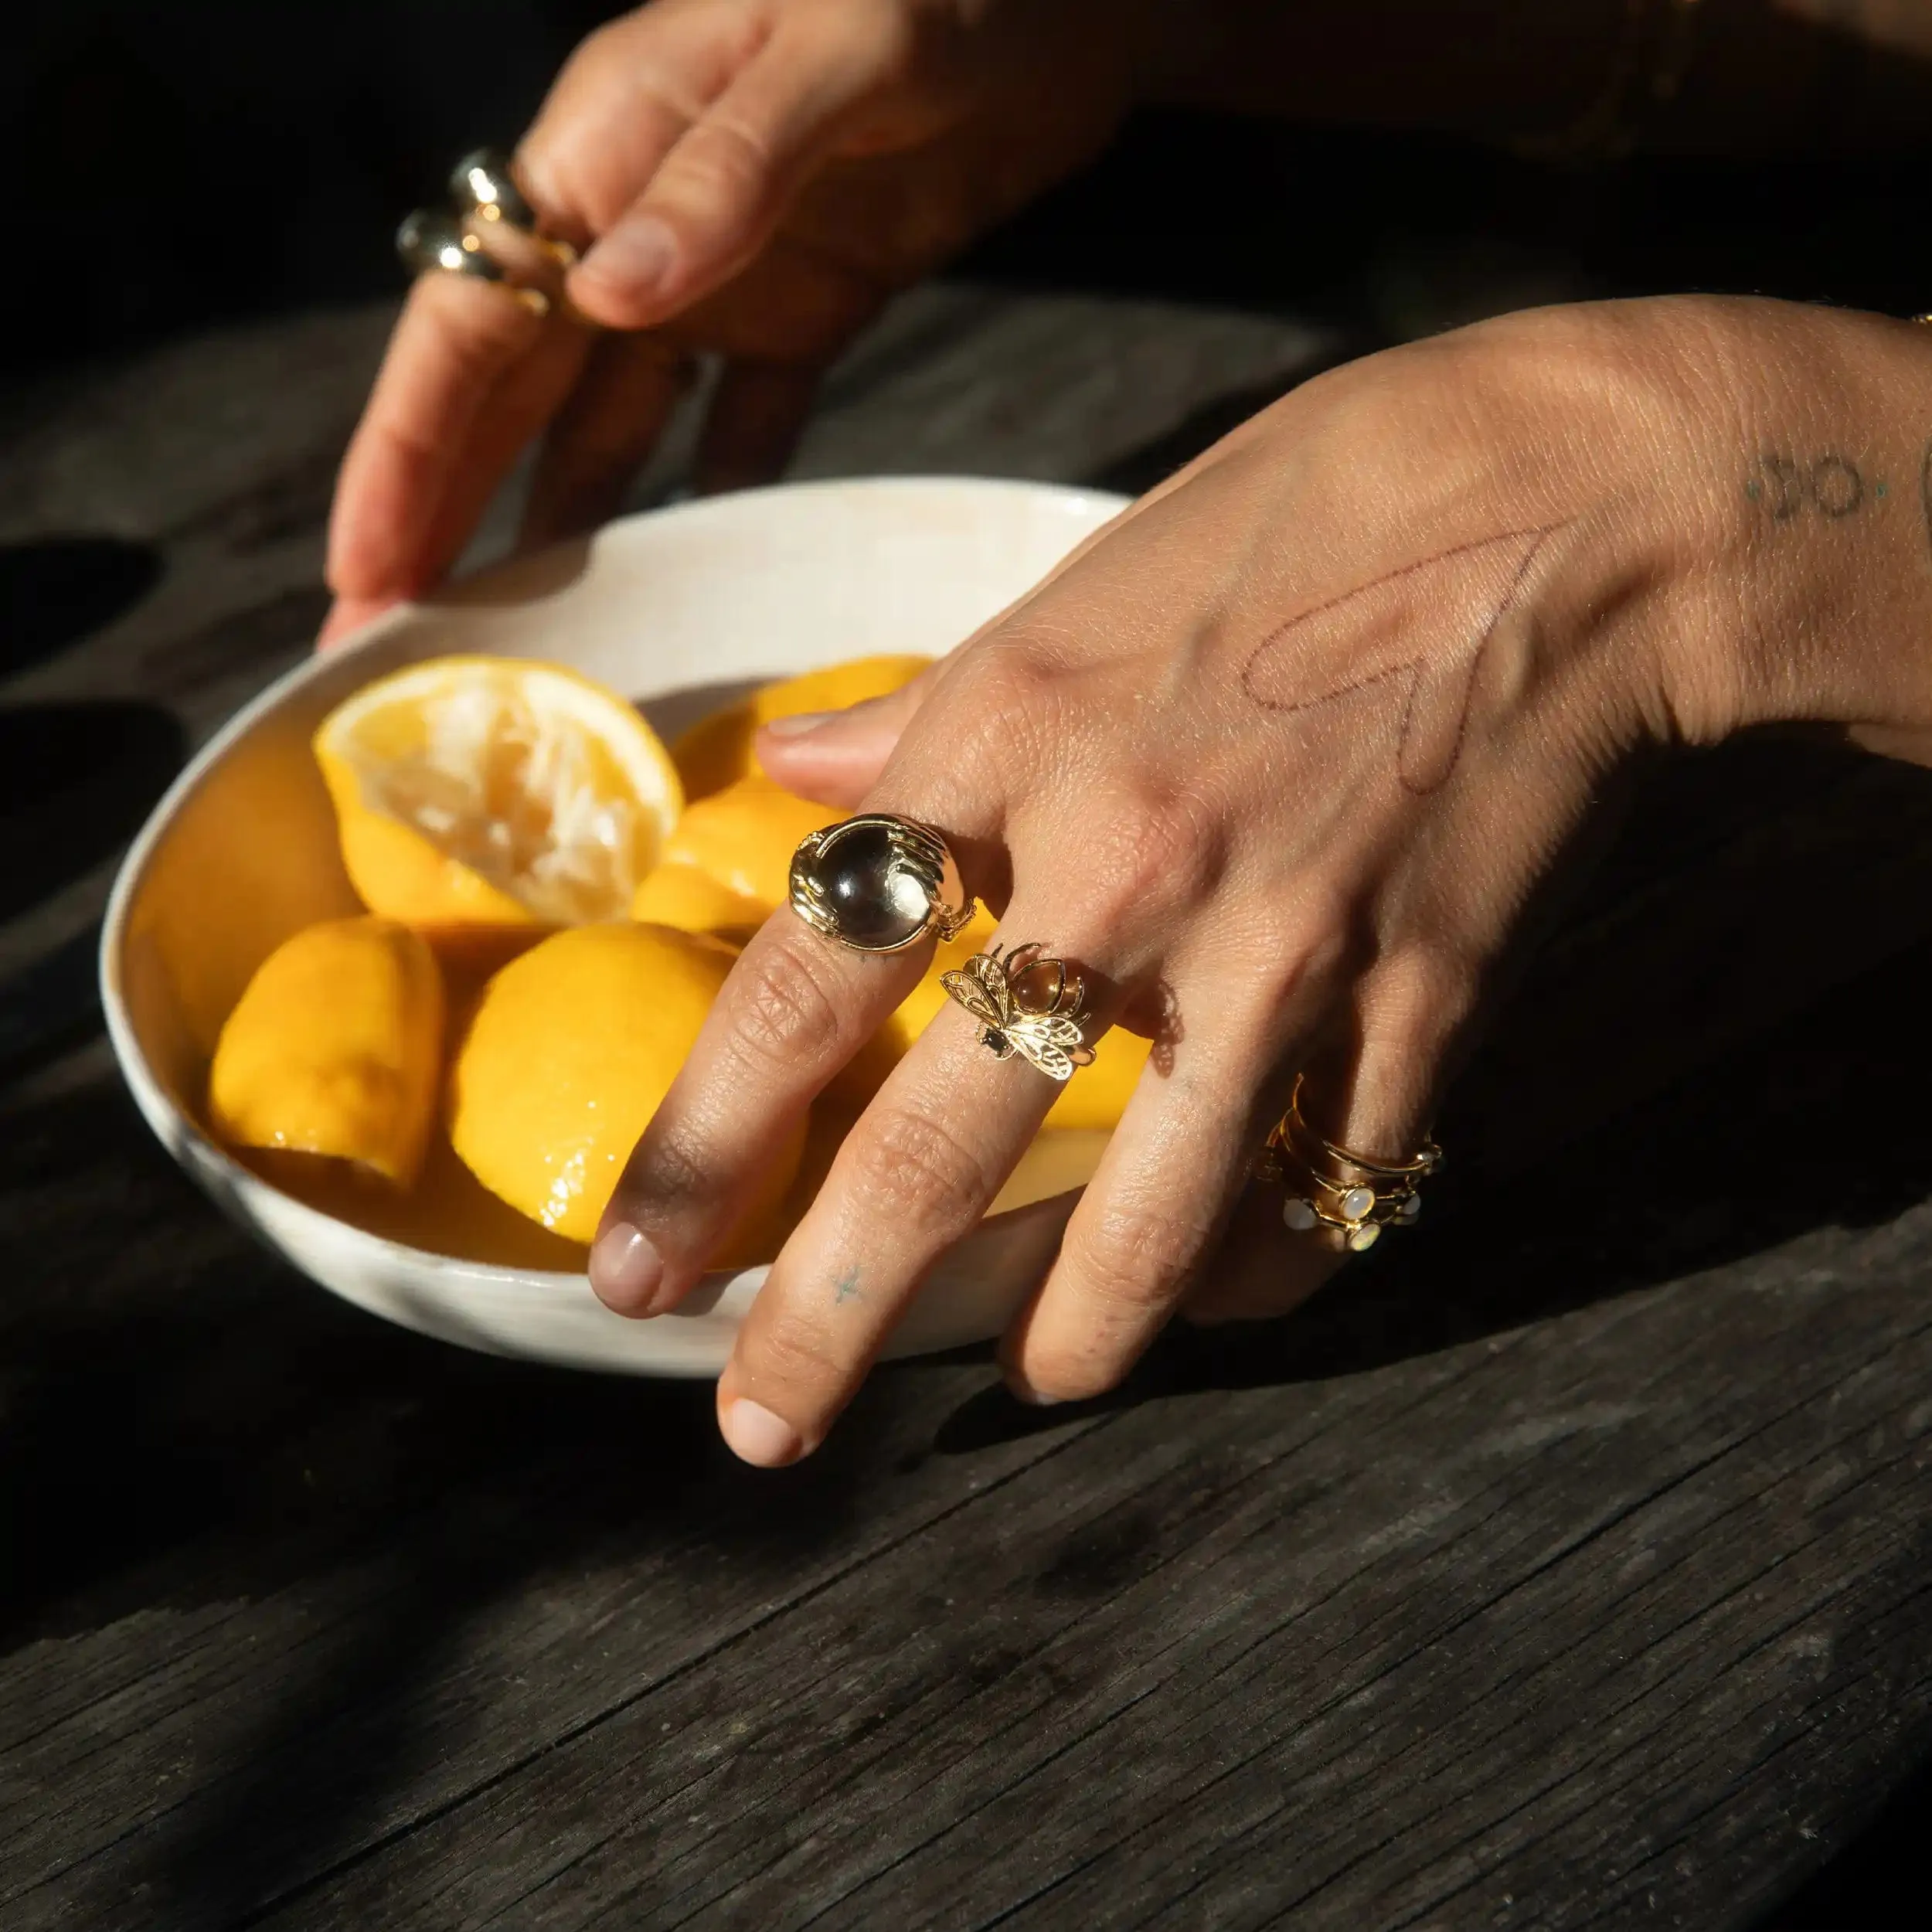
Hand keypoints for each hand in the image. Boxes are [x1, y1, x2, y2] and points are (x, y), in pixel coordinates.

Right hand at [321, 0, 1143, 643]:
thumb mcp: (837, 51)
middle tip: (396, 644)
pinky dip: (710, 500)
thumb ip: (723, 171)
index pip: (471, 322)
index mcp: (603, 152)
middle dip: (447, 519)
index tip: (363, 572)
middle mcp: (637, 224)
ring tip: (517, 646)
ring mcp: (723, 273)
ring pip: (609, 424)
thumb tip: (608, 295)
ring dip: (559, 530)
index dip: (408, 451)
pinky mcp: (810, 305)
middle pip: (513, 397)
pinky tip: (685, 583)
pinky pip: (741, 425)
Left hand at [589, 295, 1931, 1460]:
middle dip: (831, 1318)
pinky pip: (1331, 1182)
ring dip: (1076, 1335)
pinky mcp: (1423, 997)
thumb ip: (923, 713)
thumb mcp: (1068, 584)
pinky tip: (1232, 1281)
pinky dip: (1273, 1254)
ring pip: (1151, 1218)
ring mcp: (1280, 946)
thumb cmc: (1302, 509)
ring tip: (1033, 1383)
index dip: (703, 1151)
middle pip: (933, 1147)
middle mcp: (1119, 866)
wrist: (1566, 505)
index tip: (634, 1273)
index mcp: (1002, 743)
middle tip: (762, 1433)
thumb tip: (798, 774)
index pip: (804, 989)